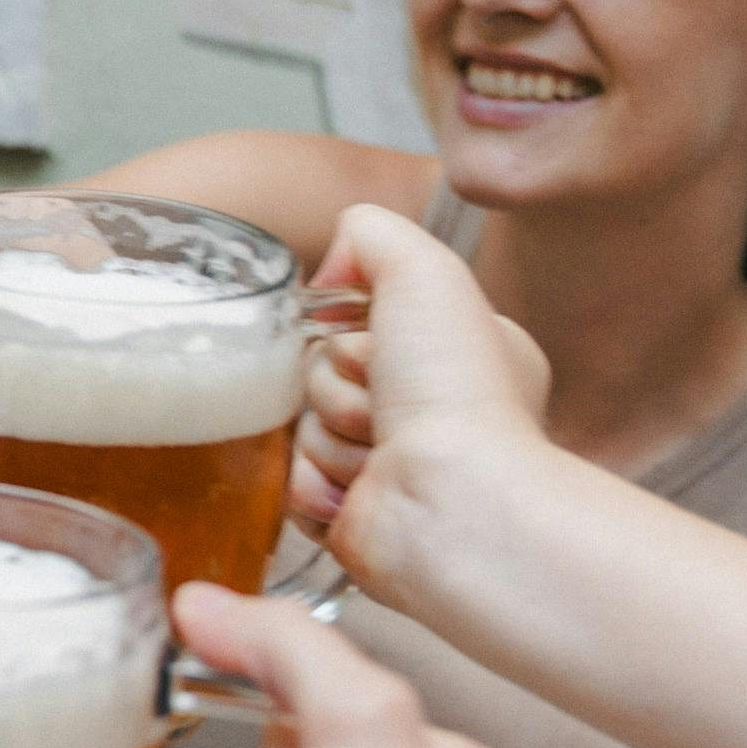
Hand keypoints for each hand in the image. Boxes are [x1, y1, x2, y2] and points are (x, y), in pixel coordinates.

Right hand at [285, 205, 554, 598]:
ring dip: (328, 434)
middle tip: (380, 401)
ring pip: (300, 427)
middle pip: (317, 372)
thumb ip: (369, 234)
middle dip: (335, 383)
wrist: (451, 500)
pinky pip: (290, 481)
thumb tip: (325, 276)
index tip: (378, 342)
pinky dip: (314, 484)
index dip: (350, 329)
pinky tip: (355, 491)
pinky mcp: (351, 513)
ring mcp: (385, 464)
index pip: (352, 321)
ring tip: (378, 452)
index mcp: (449, 353)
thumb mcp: (425, 269)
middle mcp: (422, 409)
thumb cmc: (456, 390)